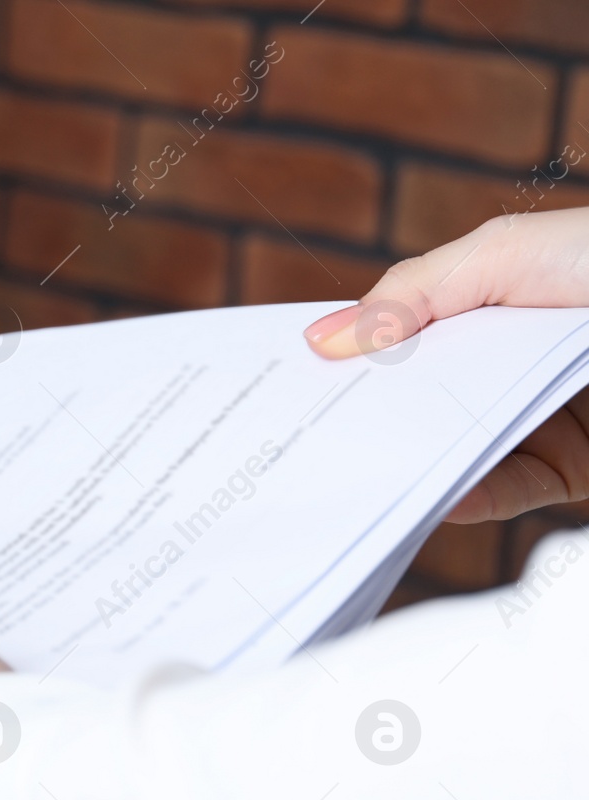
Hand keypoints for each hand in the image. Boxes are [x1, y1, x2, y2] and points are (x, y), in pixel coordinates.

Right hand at [302, 206, 588, 521]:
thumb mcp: (500, 257)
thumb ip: (411, 298)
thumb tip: (324, 342)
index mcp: (483, 310)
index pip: (397, 342)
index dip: (345, 361)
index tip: (285, 384)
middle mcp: (505, 367)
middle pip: (417, 401)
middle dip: (364, 418)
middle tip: (298, 438)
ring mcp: (537, 419)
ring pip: (454, 451)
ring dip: (408, 460)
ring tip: (349, 471)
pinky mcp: (571, 470)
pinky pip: (505, 491)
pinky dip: (466, 497)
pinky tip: (431, 492)